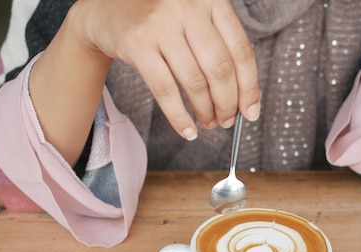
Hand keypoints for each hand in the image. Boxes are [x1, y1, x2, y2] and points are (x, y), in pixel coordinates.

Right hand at [71, 0, 260, 138]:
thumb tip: (245, 99)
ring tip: (208, 124)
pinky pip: (165, 90)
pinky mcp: (138, 44)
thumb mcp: (196, 23)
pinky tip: (187, 130)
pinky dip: (179, 117)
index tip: (251, 111)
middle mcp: (188, 8)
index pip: (241, 50)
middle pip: (220, 69)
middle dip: (227, 103)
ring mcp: (161, 24)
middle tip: (227, 121)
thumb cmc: (162, 23)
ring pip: (195, 82)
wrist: (109, 12)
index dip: (249, 86)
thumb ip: (220, 49)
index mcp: (211, 0)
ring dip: (206, 112)